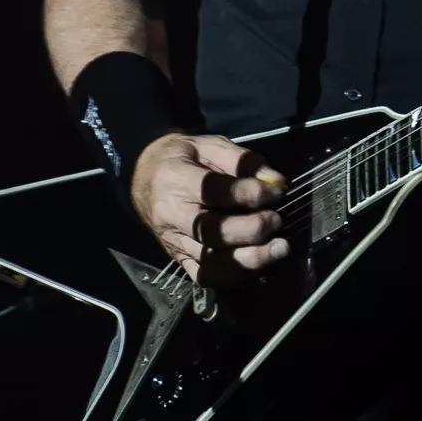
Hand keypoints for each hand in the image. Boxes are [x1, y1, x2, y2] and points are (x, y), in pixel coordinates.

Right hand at [129, 131, 289, 283]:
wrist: (143, 178)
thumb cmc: (181, 159)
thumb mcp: (208, 145)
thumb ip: (242, 160)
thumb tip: (275, 181)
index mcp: (175, 179)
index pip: (212, 190)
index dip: (247, 193)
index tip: (274, 193)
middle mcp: (171, 215)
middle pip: (211, 231)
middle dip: (251, 229)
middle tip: (276, 221)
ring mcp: (173, 241)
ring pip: (210, 260)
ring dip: (250, 259)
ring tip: (278, 249)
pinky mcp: (178, 259)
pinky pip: (205, 275)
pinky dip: (235, 274)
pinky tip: (257, 263)